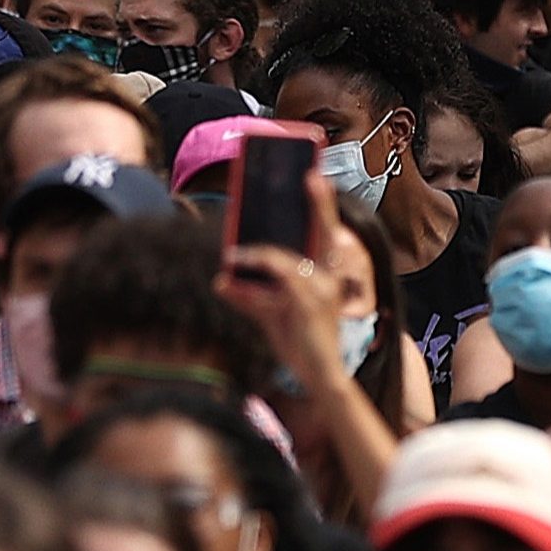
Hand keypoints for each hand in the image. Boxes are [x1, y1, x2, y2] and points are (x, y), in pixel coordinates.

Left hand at [213, 169, 346, 390]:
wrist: (319, 376)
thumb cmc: (300, 344)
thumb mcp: (272, 315)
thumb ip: (249, 296)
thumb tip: (222, 280)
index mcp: (324, 276)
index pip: (325, 235)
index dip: (323, 206)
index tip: (315, 176)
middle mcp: (328, 278)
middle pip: (325, 232)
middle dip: (321, 203)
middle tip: (311, 175)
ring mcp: (321, 288)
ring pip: (283, 258)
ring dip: (254, 255)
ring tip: (232, 256)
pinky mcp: (308, 300)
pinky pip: (277, 274)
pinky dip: (254, 269)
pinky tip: (231, 276)